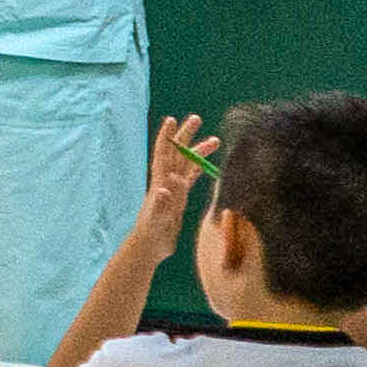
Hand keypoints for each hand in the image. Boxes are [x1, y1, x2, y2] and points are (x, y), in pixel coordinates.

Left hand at [134, 113, 218, 235]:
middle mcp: (165, 182)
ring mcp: (172, 189)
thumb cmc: (151, 234)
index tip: (171, 120)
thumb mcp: (157, 220)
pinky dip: (198, 168)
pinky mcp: (178, 198)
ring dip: (198, 151)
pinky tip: (208, 163)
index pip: (163, 155)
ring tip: (216, 140)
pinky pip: (190, 178)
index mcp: (159, 183)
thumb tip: (166, 188)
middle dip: (186, 136)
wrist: (150, 247)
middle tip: (197, 118)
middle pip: (177, 154)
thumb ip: (162, 205)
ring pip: (187, 164)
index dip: (167, 137)